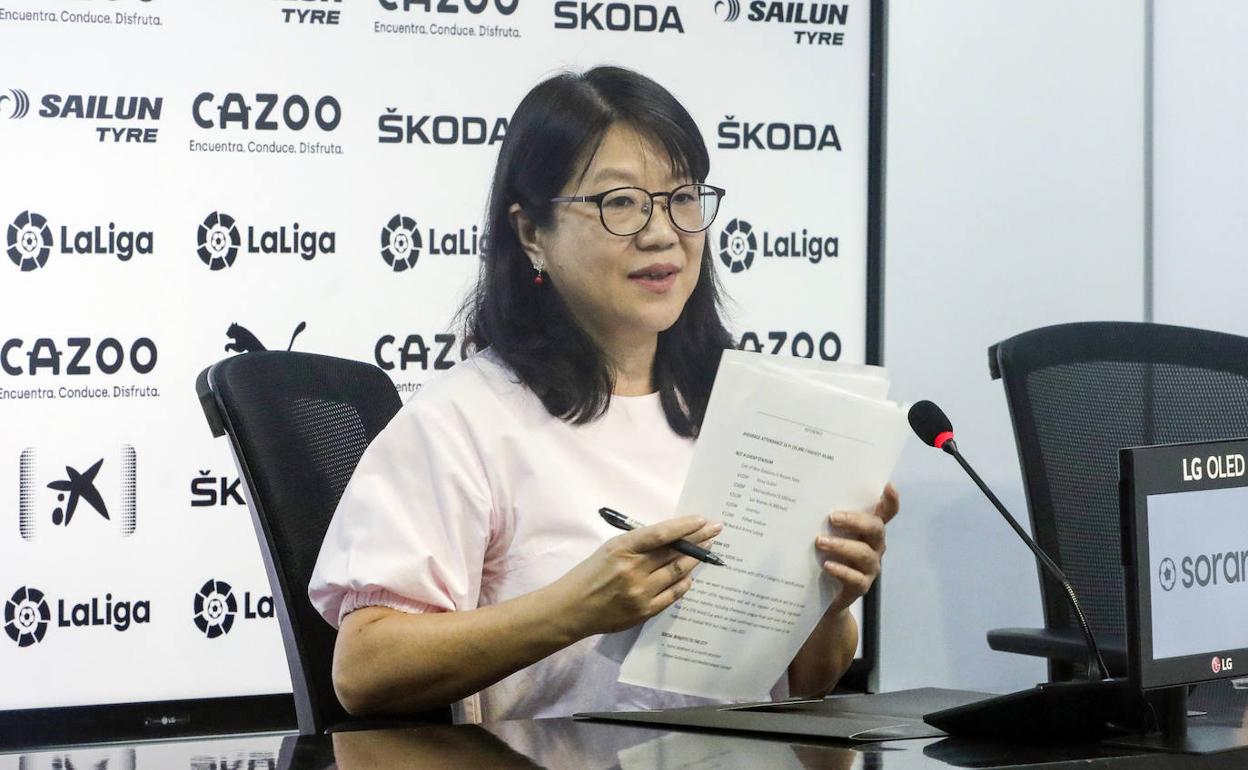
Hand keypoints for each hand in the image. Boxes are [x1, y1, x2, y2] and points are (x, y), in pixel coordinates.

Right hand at [546, 515, 721, 638]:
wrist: (572, 608)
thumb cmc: (590, 573)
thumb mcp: (610, 549)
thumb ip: (638, 544)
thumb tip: (672, 537)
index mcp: (622, 549)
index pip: (661, 534)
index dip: (685, 526)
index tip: (703, 520)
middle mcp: (633, 570)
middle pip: (675, 552)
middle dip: (698, 540)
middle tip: (714, 531)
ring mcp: (640, 593)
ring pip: (678, 573)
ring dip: (696, 560)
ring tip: (707, 550)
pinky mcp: (644, 612)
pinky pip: (673, 595)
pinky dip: (684, 583)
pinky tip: (690, 576)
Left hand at [816, 483, 899, 615]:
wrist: (824, 595)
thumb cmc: (827, 555)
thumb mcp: (830, 535)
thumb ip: (828, 521)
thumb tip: (809, 501)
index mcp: (869, 530)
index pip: (886, 513)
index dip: (891, 501)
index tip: (888, 486)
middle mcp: (875, 546)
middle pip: (875, 529)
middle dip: (856, 521)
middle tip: (832, 517)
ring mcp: (870, 567)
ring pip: (864, 553)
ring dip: (842, 546)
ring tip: (820, 542)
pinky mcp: (861, 586)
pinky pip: (856, 578)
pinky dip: (841, 570)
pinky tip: (827, 566)